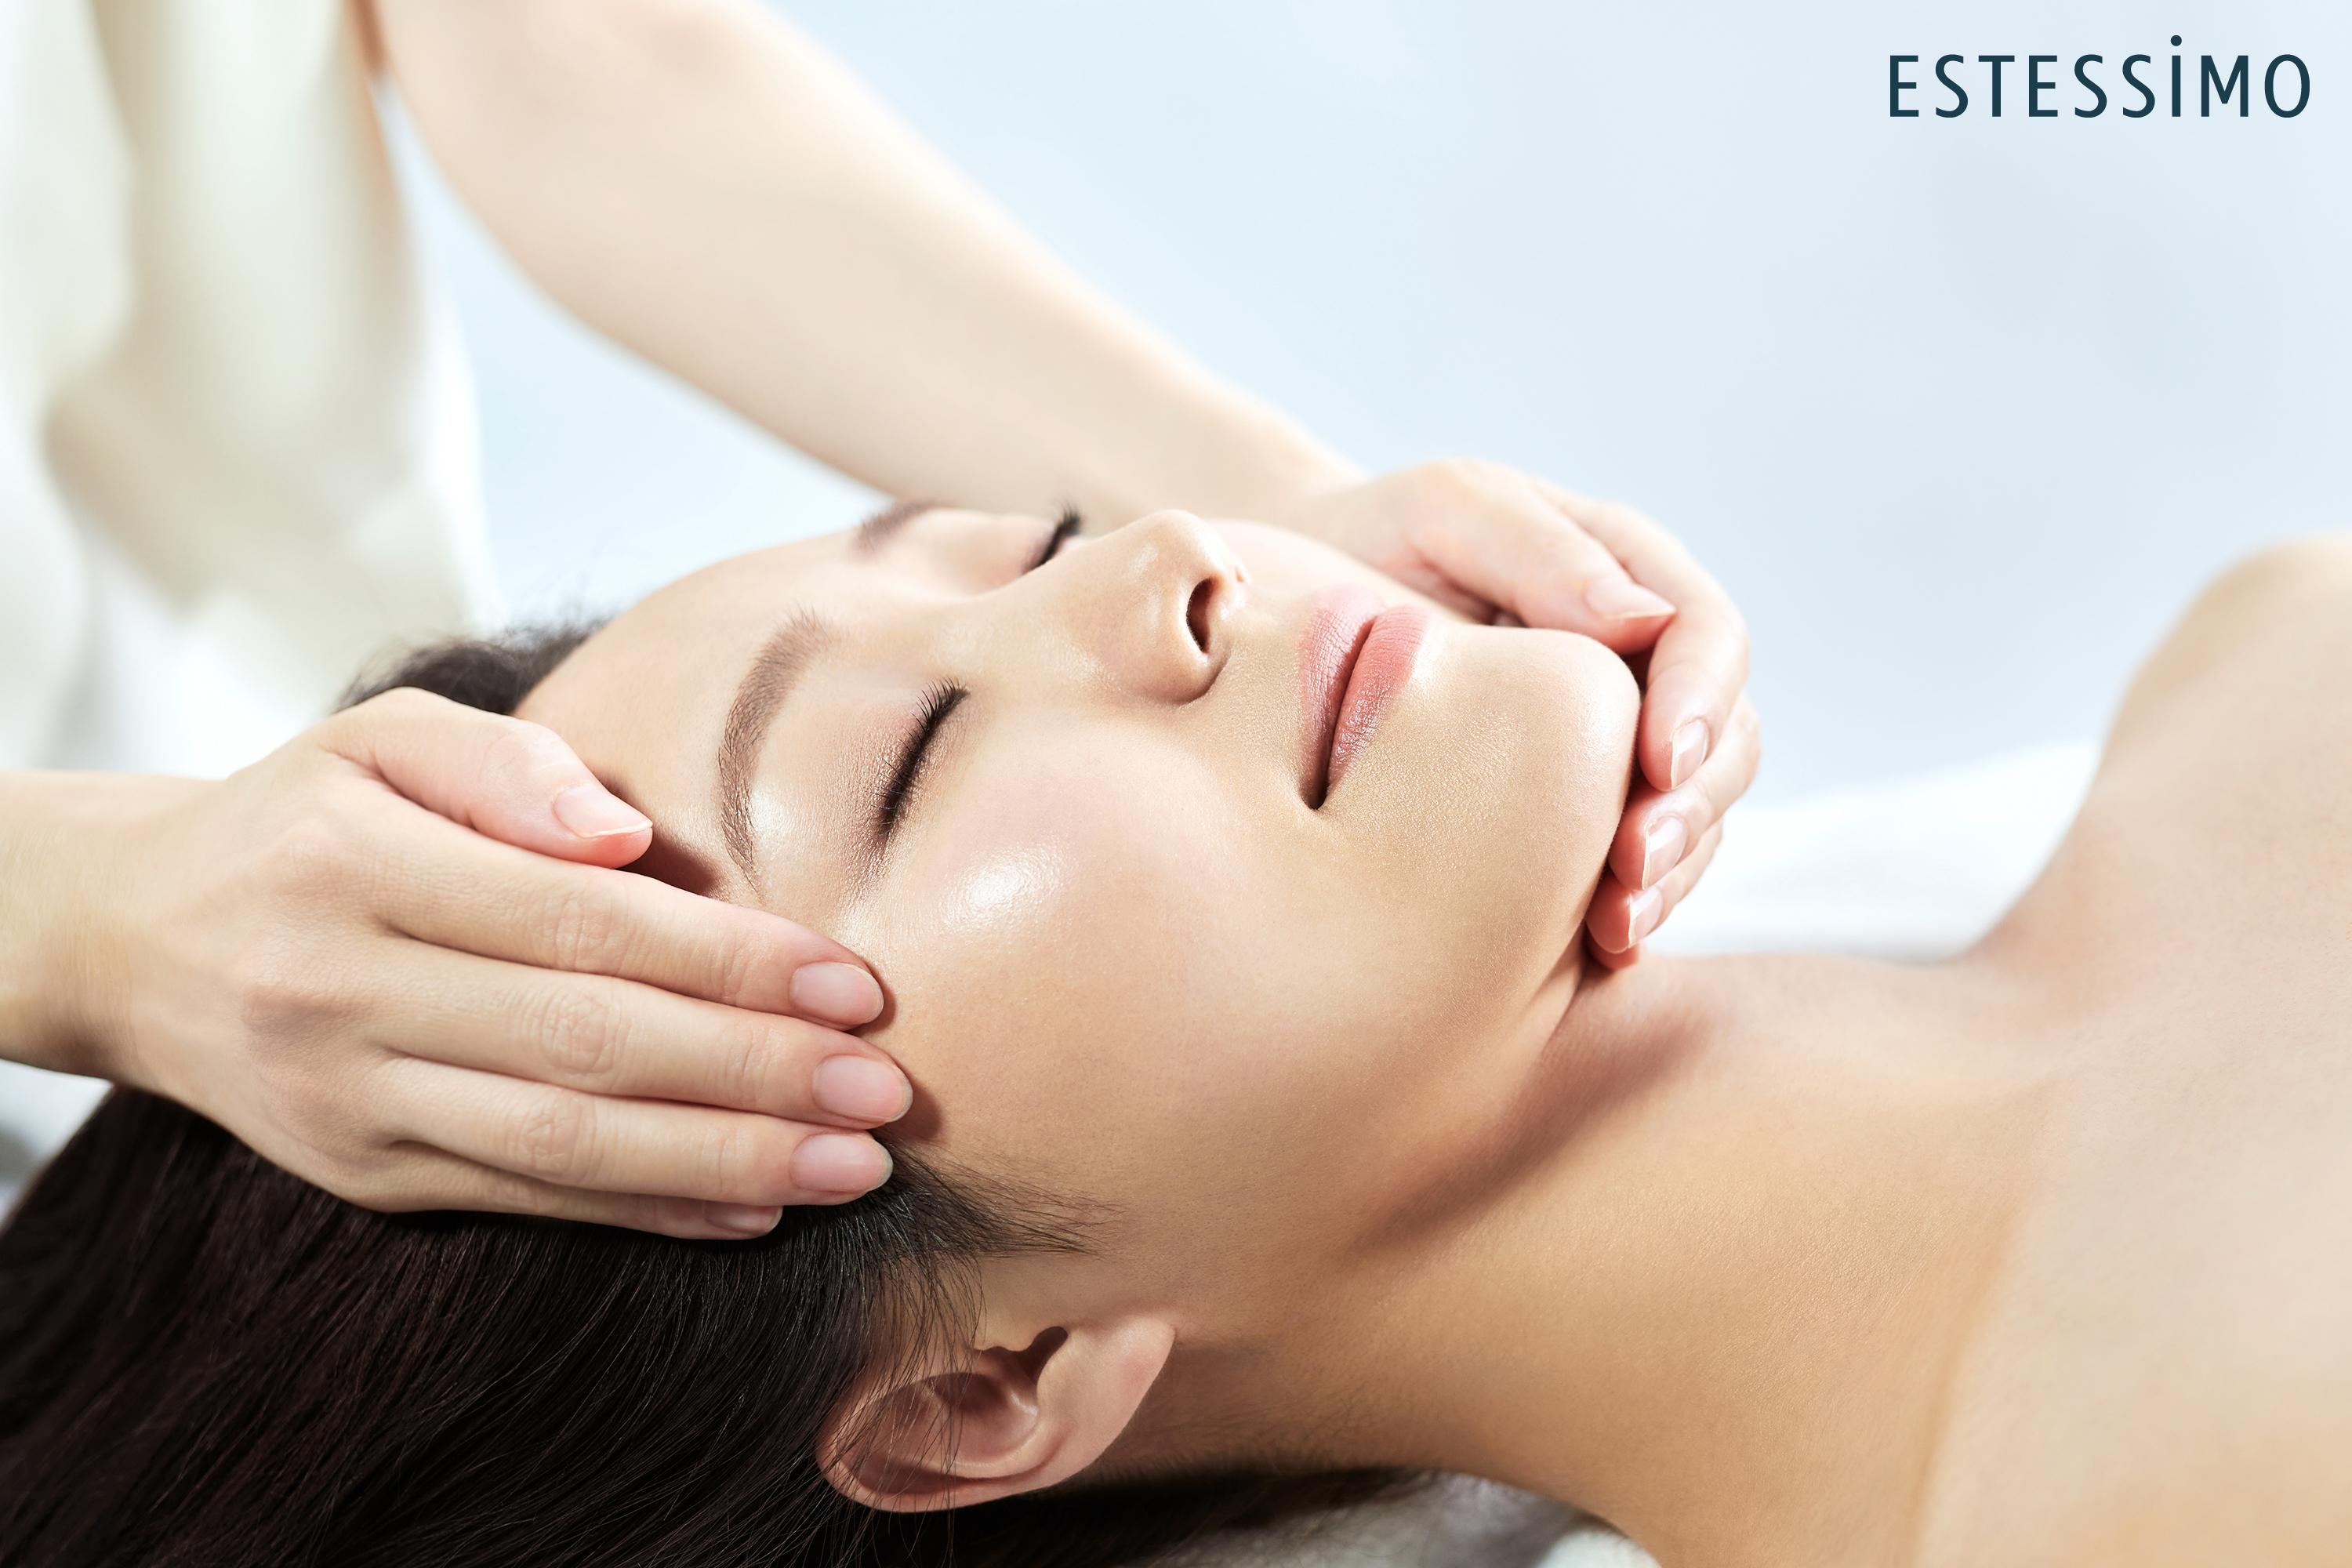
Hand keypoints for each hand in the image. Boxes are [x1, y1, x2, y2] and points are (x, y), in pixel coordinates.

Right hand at [74, 688, 909, 1238]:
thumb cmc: (302, 820)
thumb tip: (628, 836)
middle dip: (756, 1075)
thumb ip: (509, 764)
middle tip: (887, 1094)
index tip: (857, 983)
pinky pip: (523, 1200)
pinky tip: (749, 1210)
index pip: (581, 923)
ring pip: (561, 1146)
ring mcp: (348, 1101)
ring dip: (723, 1163)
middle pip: (587, 1045)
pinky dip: (644, 1212)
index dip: (730, 959)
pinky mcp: (359, 1175)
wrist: (135, 940)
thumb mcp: (381, 740)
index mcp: (357, 867)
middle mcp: (343, 994)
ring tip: (851, 1170)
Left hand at [1272, 461, 1756, 964]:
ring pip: (1694, 813)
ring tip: (1614, 923)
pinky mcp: (1578, 812)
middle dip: (1691, 805)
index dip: (1701, 700)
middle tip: (1632, 863)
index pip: (1709, 638)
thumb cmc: (1375, 539)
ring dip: (1671, 873)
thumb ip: (1537, 550)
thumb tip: (1638, 623)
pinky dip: (1629, 904)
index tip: (1660, 757)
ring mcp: (1618, 744)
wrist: (1300, 602)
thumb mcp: (1446, 510)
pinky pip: (1634, 865)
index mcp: (1629, 576)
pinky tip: (1593, 947)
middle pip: (1723, 741)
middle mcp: (1644, 666)